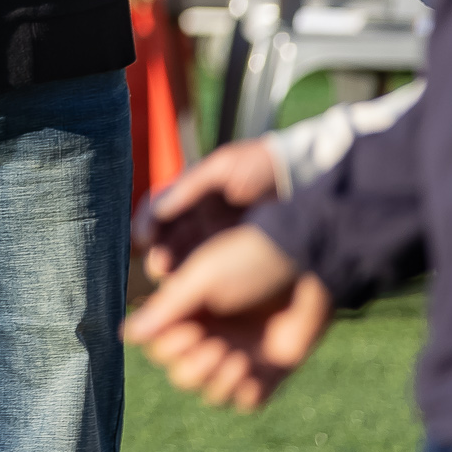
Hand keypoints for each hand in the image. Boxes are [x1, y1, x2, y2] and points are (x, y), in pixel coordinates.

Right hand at [123, 224, 331, 409]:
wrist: (307, 263)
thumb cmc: (249, 259)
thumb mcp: (201, 277)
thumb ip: (164, 308)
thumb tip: (124, 335)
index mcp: (188, 312)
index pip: (160, 349)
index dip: (168, 347)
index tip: (188, 330)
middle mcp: (210, 335)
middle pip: (183, 375)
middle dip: (195, 367)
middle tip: (214, 347)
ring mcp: (240, 353)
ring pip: (212, 392)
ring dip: (219, 381)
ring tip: (237, 358)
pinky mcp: (270, 370)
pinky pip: (247, 401)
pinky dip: (244, 393)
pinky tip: (252, 369)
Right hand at [135, 138, 282, 279]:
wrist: (308, 175)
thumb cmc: (262, 165)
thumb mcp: (222, 168)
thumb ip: (188, 188)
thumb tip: (157, 210)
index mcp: (194, 192)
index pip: (158, 209)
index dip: (146, 223)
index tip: (143, 238)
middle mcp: (202, 215)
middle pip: (170, 237)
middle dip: (160, 253)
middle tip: (160, 269)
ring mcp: (220, 235)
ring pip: (188, 255)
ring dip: (177, 268)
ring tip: (176, 282)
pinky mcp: (239, 252)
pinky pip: (213, 266)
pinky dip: (200, 276)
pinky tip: (198, 286)